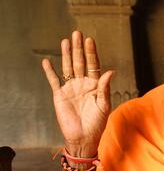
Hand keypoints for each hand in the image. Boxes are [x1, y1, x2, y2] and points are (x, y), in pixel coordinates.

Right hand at [42, 31, 113, 156]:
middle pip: (80, 62)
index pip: (93, 65)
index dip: (91, 53)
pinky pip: (54, 81)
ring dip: (66, 55)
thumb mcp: (104, 105)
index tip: (90, 40)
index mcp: (95, 85)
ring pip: (68, 67)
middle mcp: (83, 84)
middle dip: (78, 48)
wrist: (83, 137)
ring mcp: (71, 88)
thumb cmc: (97, 123)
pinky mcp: (60, 95)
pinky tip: (47, 62)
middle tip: (77, 33)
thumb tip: (110, 72)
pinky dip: (50, 72)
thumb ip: (105, 88)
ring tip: (66, 41)